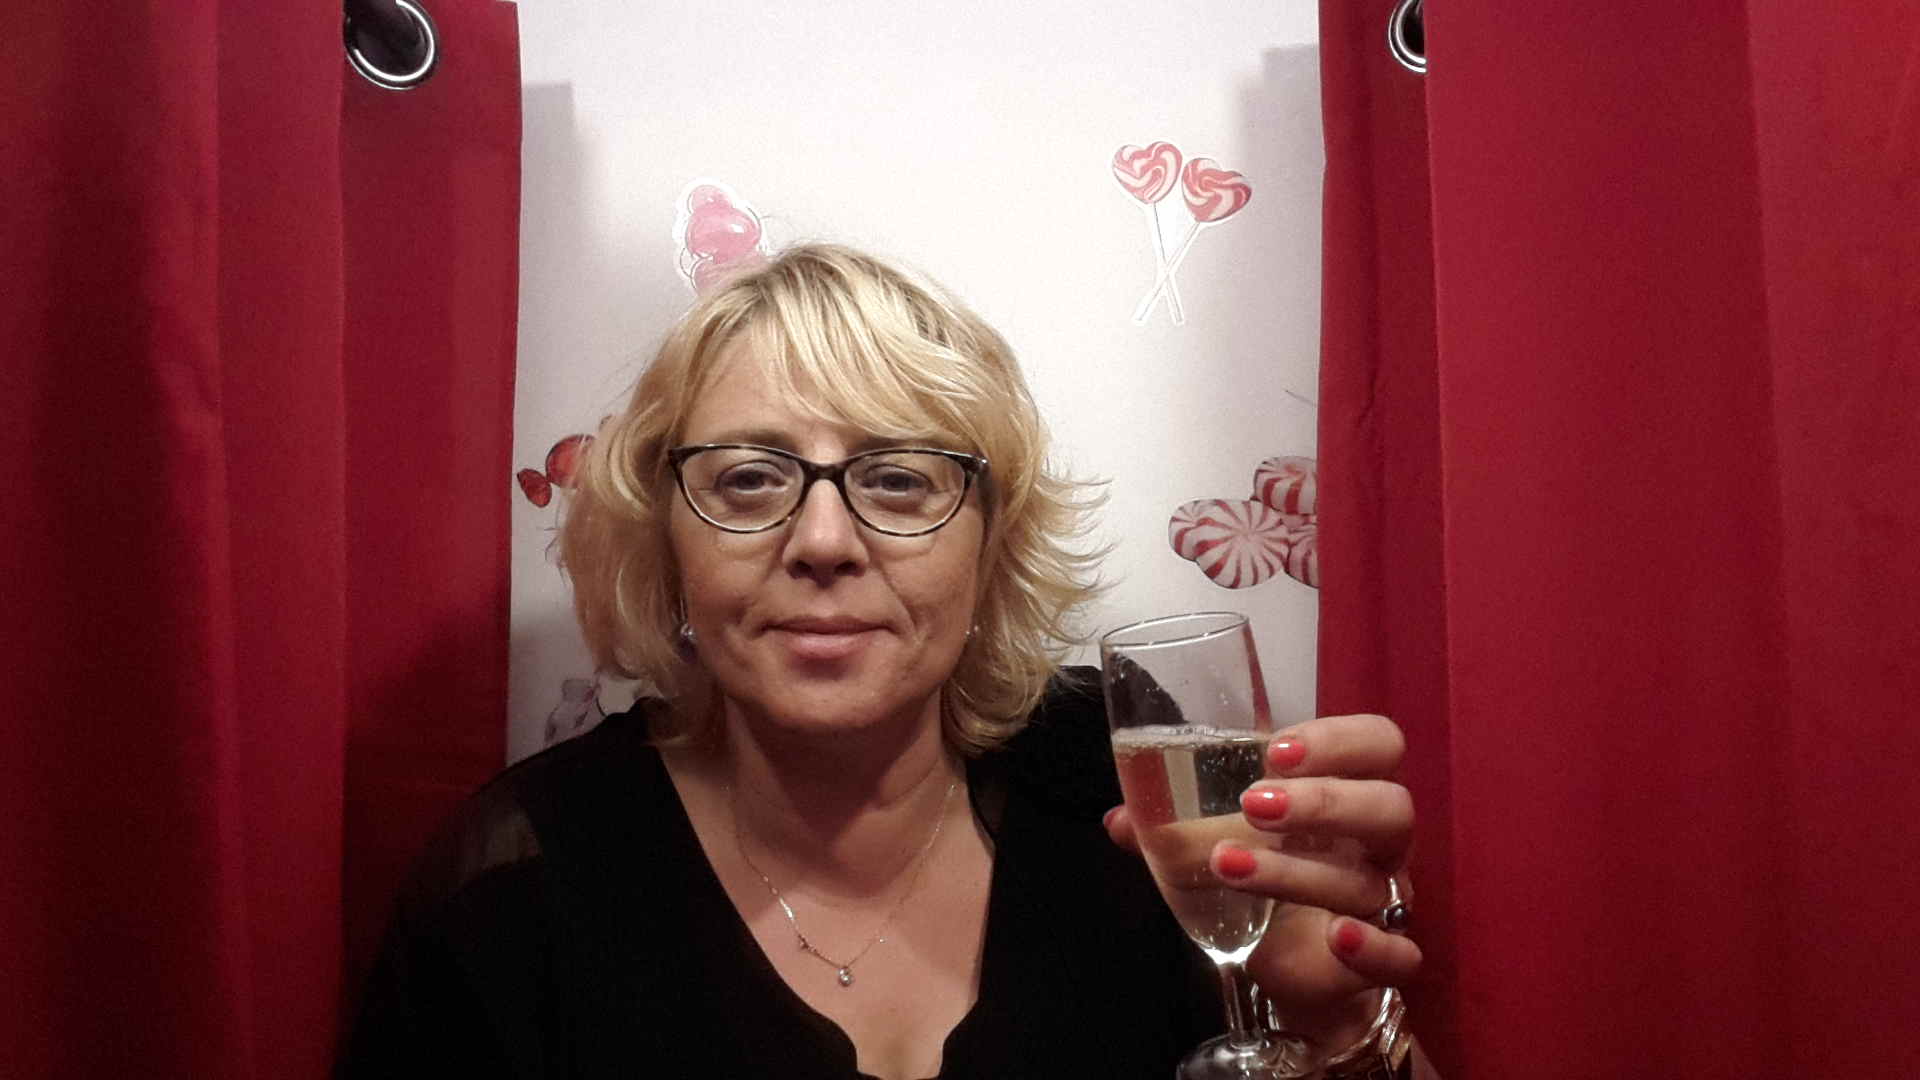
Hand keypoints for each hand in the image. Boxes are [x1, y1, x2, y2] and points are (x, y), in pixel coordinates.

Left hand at [1105, 713, 1421, 1052]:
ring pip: (1368, 880)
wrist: (1284, 971)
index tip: (1276, 748)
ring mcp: (1382, 902)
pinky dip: (1374, 946)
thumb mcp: (1215, 846)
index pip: (1378, 745)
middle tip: (1253, 804)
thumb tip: (1118, 819)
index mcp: (1346, 795)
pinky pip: (1402, 955)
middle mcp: (1374, 845)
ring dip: (1298, 871)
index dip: (1340, 739)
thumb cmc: (1261, 884)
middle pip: (1391, 806)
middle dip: (1323, 800)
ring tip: (1229, 865)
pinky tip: (1337, 936)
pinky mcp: (1378, 964)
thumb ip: (1171, 829)